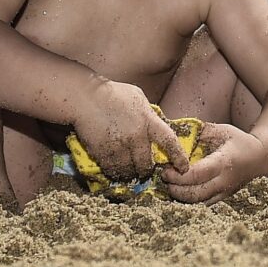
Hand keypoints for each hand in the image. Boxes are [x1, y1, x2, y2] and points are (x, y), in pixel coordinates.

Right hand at [73, 80, 191, 183]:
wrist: (84, 98)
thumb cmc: (112, 93)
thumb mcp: (138, 97)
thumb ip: (148, 113)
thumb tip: (155, 123)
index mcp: (148, 120)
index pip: (169, 141)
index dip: (178, 157)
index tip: (183, 167)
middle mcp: (136, 136)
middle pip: (146, 163)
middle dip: (147, 170)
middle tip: (145, 171)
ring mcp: (119, 146)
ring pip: (129, 170)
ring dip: (130, 173)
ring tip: (129, 173)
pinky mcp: (103, 153)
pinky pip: (112, 170)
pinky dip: (115, 172)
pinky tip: (114, 169)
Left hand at [160, 120, 261, 202]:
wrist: (260, 159)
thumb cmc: (239, 142)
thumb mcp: (223, 130)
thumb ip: (201, 132)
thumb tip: (177, 132)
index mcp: (223, 163)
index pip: (197, 175)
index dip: (178, 176)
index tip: (166, 170)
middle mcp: (224, 181)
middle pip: (195, 194)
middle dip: (175, 189)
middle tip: (165, 178)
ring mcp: (224, 193)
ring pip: (198, 203)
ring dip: (180, 197)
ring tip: (170, 185)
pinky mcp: (223, 199)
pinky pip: (203, 205)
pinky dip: (189, 201)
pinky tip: (181, 191)